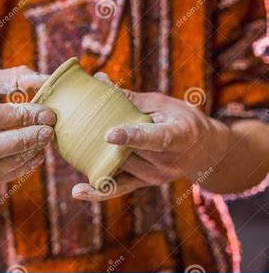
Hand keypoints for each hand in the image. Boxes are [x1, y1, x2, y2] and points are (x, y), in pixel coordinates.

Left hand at [72, 74, 230, 200]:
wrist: (203, 151)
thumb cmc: (181, 119)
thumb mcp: (162, 104)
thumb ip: (130, 98)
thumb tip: (98, 80)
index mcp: (179, 136)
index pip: (155, 138)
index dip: (132, 136)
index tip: (109, 134)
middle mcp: (168, 162)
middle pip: (130, 153)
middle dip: (102, 141)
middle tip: (74, 125)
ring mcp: (155, 177)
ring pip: (119, 166)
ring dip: (95, 154)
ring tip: (69, 139)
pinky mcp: (143, 184)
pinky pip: (118, 189)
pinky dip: (98, 191)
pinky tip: (78, 192)